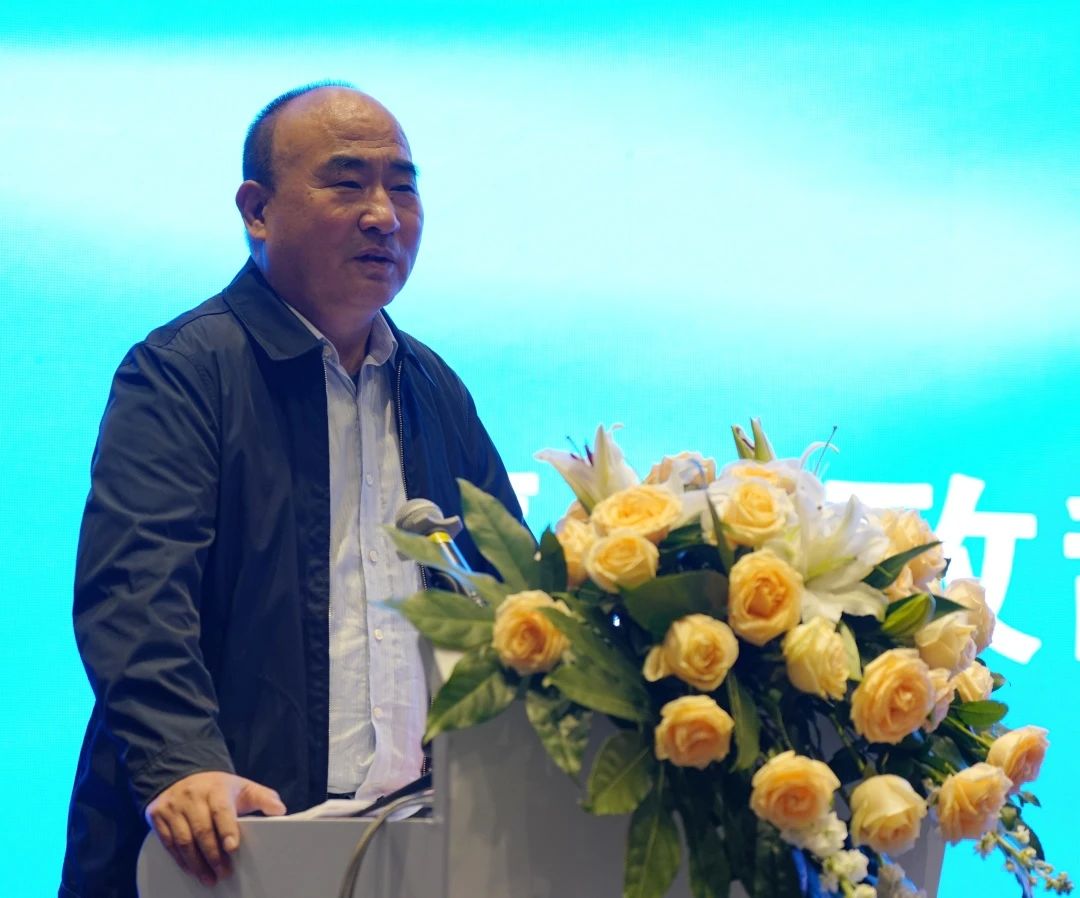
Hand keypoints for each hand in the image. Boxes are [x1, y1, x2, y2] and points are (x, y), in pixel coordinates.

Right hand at [145, 770, 285, 885]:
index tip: (232, 847)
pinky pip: (168, 842)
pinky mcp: (157, 815)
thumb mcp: (242, 787)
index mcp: (215, 788)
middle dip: (213, 855)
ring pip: (183, 839)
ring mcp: (173, 806)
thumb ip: (262, 797)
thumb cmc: (218, 788)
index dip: (226, 829)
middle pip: (202, 829)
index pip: (221, 810)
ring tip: (209, 878)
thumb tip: (280, 809)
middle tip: (223, 873)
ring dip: (196, 863)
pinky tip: (191, 870)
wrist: (183, 776)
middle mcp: (192, 796)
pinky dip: (180, 859)